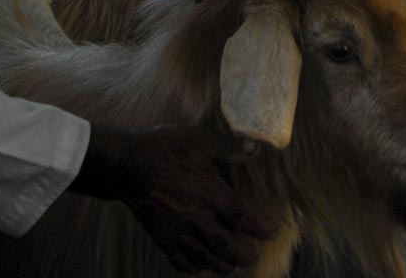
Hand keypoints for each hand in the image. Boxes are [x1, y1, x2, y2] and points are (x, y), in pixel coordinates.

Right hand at [71, 125, 275, 274]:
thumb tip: (254, 148)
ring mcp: (180, 234)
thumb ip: (229, 148)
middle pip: (230, 252)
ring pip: (209, 263)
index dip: (264, 228)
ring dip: (224, 264)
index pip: (245, 220)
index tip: (275, 229)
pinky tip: (201, 258)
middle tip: (253, 251)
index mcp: (212, 195)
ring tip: (232, 259)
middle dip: (247, 255)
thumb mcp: (200, 140)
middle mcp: (199, 220)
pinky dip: (197, 266)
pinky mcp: (164, 240)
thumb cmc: (166, 149)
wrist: (130, 166)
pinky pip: (184, 264)